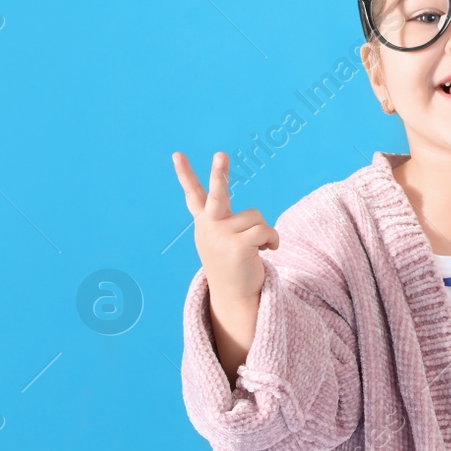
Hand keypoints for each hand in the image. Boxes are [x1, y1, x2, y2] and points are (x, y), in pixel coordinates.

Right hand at [172, 151, 279, 300]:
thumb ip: (232, 223)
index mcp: (205, 222)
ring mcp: (221, 236)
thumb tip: (260, 226)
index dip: (185, 174)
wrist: (234, 296)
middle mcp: (209, 227)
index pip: (193, 195)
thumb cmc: (235, 264)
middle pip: (217, 194)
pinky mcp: (237, 246)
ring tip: (257, 248)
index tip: (176, 155)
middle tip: (221, 154)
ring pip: (256, 217)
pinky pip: (266, 230)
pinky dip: (273, 240)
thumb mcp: (227, 240)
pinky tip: (267, 251)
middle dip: (219, 173)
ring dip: (264, 231)